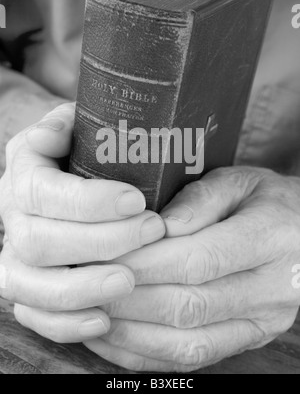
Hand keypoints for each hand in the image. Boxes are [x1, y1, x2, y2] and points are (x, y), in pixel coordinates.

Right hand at [0, 103, 164, 342]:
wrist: (64, 176)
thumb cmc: (80, 151)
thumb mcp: (74, 126)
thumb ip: (65, 124)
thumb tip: (51, 134)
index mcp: (22, 174)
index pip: (41, 192)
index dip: (88, 202)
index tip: (137, 201)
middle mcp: (10, 218)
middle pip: (38, 241)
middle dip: (98, 242)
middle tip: (151, 232)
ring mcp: (14, 257)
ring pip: (30, 284)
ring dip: (82, 287)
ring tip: (130, 281)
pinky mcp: (26, 288)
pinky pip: (34, 315)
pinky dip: (66, 323)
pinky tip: (104, 320)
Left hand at [84, 167, 299, 371]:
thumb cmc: (264, 200)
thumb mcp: (239, 180)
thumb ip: (201, 199)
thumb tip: (161, 228)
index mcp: (271, 239)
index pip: (199, 260)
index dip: (146, 264)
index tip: (105, 257)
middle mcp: (272, 289)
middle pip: (190, 306)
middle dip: (130, 299)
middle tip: (87, 285)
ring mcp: (262, 322)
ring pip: (190, 343)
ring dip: (132, 334)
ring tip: (92, 314)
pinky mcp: (248, 339)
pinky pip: (194, 359)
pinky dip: (147, 354)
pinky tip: (115, 338)